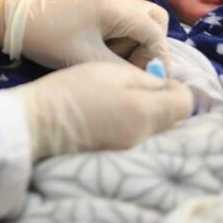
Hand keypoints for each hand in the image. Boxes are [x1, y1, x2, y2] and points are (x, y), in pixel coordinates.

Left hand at [2, 0, 169, 70]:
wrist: (18, 23)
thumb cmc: (51, 40)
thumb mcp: (87, 60)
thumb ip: (123, 71)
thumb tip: (150, 82)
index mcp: (117, 8)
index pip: (156, 33)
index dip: (159, 59)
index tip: (153, 80)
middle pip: (155, 20)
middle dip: (151, 46)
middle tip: (135, 67)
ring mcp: (109, 0)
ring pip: (142, 21)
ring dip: (137, 43)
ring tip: (115, 60)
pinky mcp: (100, 7)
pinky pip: (126, 21)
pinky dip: (125, 38)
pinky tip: (106, 53)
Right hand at [14, 61, 193, 158]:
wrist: (38, 121)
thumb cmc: (73, 89)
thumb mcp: (110, 70)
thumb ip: (145, 78)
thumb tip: (164, 84)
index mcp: (145, 112)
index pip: (185, 102)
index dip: (176, 85)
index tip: (155, 75)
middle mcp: (143, 135)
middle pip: (171, 116)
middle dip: (162, 98)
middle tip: (137, 81)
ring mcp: (129, 146)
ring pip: (154, 125)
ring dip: (147, 108)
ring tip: (121, 93)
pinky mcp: (115, 152)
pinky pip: (137, 133)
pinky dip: (132, 119)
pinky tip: (111, 108)